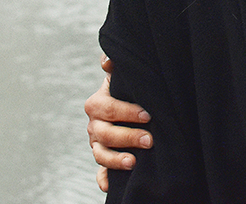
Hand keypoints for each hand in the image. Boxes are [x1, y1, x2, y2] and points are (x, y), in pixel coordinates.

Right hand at [85, 55, 151, 191]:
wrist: (130, 104)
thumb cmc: (130, 88)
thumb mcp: (124, 76)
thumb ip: (117, 66)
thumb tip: (107, 60)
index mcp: (98, 104)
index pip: (107, 108)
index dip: (126, 112)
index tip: (147, 114)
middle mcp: (95, 125)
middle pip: (104, 134)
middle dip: (127, 137)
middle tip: (150, 139)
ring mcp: (98, 143)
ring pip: (101, 154)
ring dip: (115, 160)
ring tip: (133, 163)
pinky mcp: (104, 157)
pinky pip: (100, 172)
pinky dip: (104, 179)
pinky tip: (110, 186)